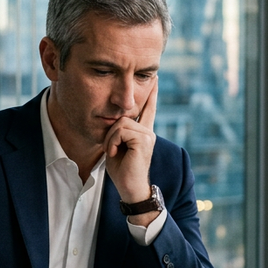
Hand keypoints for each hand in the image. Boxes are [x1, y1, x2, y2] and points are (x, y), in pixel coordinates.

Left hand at [103, 77, 158, 219]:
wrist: (130, 188)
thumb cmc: (122, 172)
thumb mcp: (117, 147)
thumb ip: (118, 132)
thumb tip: (115, 120)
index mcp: (143, 132)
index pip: (148, 109)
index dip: (152, 94)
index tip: (156, 78)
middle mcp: (148, 131)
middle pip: (123, 117)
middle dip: (111, 134)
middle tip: (112, 150)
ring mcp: (148, 135)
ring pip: (121, 123)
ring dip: (111, 139)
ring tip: (114, 152)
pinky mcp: (144, 139)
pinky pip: (121, 130)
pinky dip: (113, 142)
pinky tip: (117, 153)